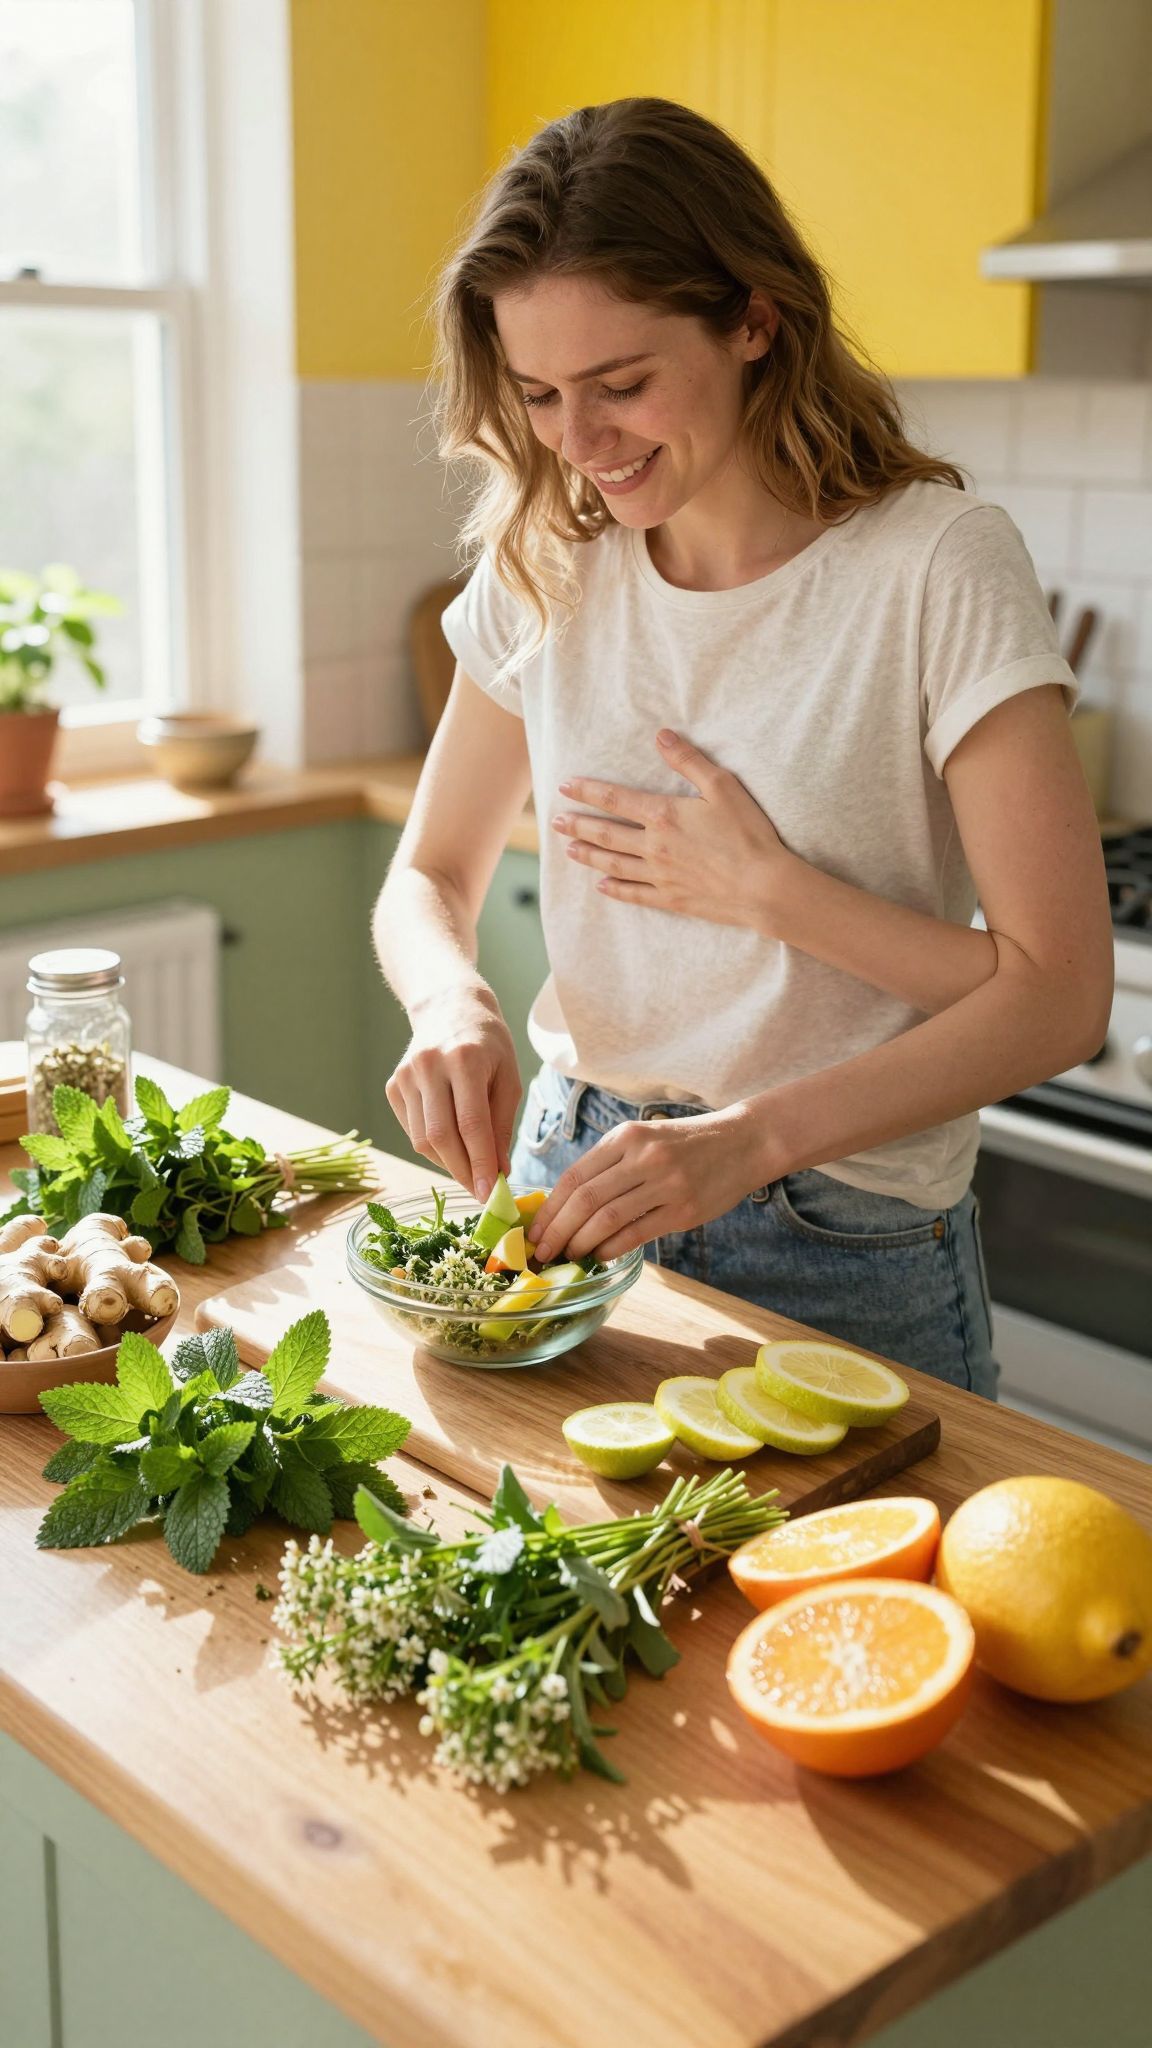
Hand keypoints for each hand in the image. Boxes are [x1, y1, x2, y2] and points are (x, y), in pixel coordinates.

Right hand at [385, 986, 521, 1201]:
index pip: (471, 1124)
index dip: (479, 1163)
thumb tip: (499, 1172)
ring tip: (468, 1165)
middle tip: (478, 1191)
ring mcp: (406, 1075)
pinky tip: (450, 1141)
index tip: (489, 1193)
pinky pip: (412, 1129)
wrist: (449, 1006)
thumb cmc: (488, 1044)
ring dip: (447, 1162)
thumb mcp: (508, 1078)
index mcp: (465, 1059)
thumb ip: (502, 1126)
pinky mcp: (393, 1085)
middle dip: (461, 1171)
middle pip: (440, 1136)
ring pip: (423, 1138)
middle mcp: (430, 1065)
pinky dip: (432, 1146)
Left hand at [525, 1105, 767, 1265]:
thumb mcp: (644, 1138)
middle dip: (557, 1231)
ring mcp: (665, 1183)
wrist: (742, 1142)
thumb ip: (610, 1165)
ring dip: (580, 1243)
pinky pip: (636, 1233)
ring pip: (607, 1219)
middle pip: (585, 1200)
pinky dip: (611, 1248)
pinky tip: (600, 1255)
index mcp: (626, 1137)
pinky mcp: (684, 1209)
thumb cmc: (685, 1144)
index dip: (550, 1209)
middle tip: (541, 1253)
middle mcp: (643, 1157)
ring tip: (567, 1256)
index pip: (574, 1177)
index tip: (534, 1232)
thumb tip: (566, 1206)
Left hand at [551, 728, 793, 928]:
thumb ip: (689, 761)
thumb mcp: (723, 787)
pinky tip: (601, 886)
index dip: (588, 791)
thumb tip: (661, 736)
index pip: (615, 799)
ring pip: (614, 864)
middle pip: (606, 833)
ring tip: (568, 849)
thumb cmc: (748, 833)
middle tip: (555, 820)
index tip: (565, 786)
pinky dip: (615, 890)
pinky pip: (634, 893)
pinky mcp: (671, 899)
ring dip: (589, 855)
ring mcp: (660, 875)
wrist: (763, 886)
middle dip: (578, 824)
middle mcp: (654, 846)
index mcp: (664, 815)